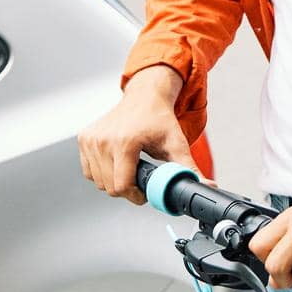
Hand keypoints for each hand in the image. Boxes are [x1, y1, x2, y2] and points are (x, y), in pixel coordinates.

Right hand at [78, 68, 193, 205]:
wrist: (145, 96)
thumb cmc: (159, 119)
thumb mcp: (176, 143)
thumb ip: (188, 168)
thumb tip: (206, 186)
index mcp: (125, 143)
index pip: (122, 186)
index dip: (135, 195)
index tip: (145, 194)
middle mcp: (104, 140)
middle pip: (109, 187)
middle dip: (127, 189)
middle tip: (140, 178)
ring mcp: (91, 139)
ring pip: (98, 181)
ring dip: (114, 180)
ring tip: (130, 166)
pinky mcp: (84, 139)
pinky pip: (89, 171)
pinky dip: (102, 172)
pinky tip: (117, 162)